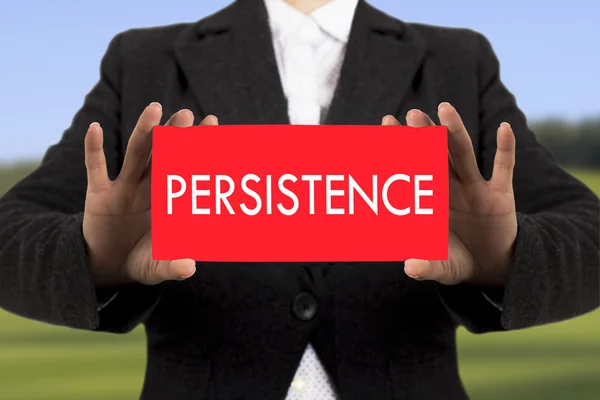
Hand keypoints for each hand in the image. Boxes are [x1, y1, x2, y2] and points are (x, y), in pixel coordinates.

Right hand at [83, 102, 217, 285]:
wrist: (110, 266)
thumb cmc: (144, 261)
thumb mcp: (159, 267)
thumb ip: (173, 267)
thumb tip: (189, 267)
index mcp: (170, 200)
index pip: (188, 170)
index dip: (199, 149)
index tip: (213, 123)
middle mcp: (150, 188)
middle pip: (165, 156)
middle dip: (176, 136)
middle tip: (188, 114)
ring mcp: (124, 188)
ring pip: (135, 155)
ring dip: (143, 132)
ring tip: (154, 109)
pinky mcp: (98, 196)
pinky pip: (96, 169)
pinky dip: (94, 149)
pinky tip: (95, 128)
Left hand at [382, 102, 516, 285]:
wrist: (488, 266)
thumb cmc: (455, 260)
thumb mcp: (441, 266)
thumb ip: (426, 266)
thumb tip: (410, 268)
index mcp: (429, 199)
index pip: (411, 169)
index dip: (399, 148)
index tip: (386, 123)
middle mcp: (449, 187)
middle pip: (434, 155)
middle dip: (423, 136)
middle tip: (412, 115)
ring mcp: (474, 188)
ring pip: (463, 155)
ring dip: (456, 132)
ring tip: (445, 109)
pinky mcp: (500, 195)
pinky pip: (503, 169)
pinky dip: (505, 150)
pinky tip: (503, 129)